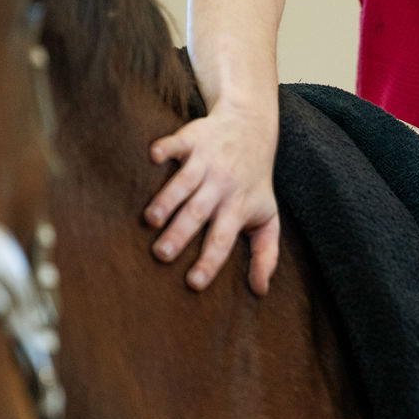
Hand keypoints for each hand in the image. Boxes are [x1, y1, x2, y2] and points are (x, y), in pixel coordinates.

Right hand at [144, 100, 279, 295]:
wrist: (252, 127)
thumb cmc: (254, 182)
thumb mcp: (268, 218)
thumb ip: (265, 255)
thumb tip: (260, 291)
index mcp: (239, 207)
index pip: (223, 240)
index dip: (209, 262)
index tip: (193, 283)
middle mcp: (223, 185)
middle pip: (199, 213)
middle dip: (180, 234)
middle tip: (162, 255)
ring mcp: (207, 161)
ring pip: (184, 182)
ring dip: (167, 200)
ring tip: (150, 220)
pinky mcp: (192, 138)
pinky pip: (176, 143)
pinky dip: (164, 149)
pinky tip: (152, 158)